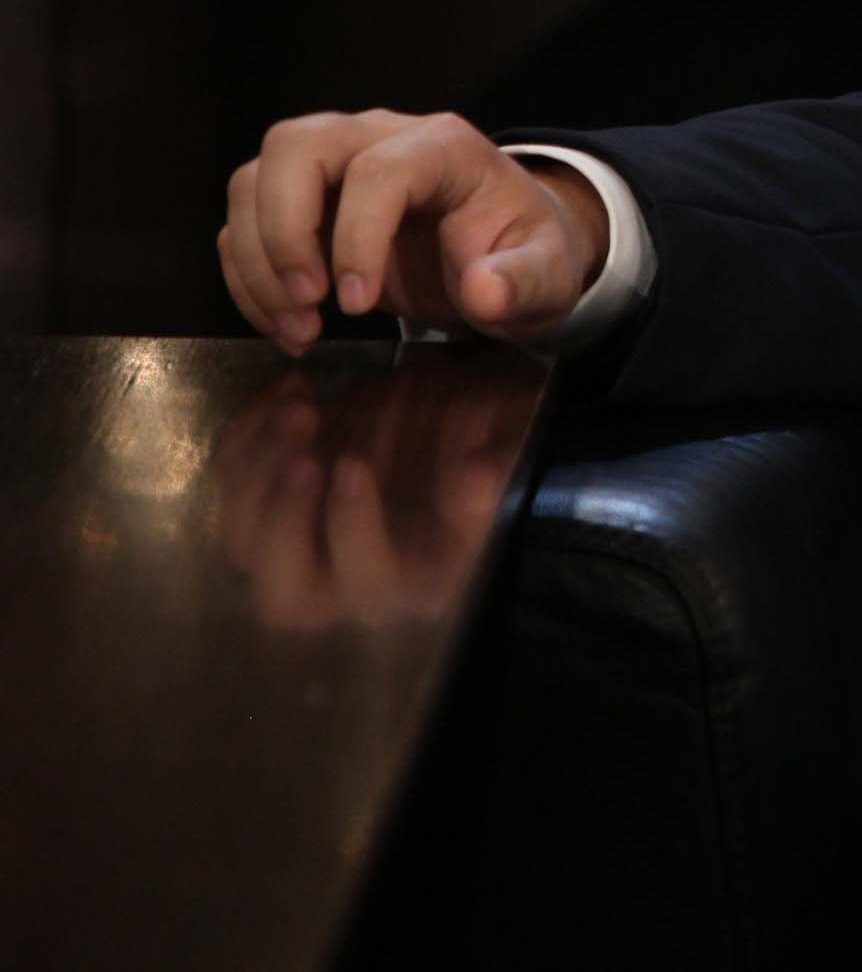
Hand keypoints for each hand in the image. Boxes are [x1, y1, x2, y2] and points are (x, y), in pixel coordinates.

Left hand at [210, 356, 528, 630]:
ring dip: (260, 464)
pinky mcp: (275, 499)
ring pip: (244, 536)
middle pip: (281, 587)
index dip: (350, 529)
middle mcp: (348, 580)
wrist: (467, 416)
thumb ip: (502, 469)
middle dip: (282, 511)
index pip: (364, 583)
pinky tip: (294, 387)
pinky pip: (235, 481)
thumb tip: (474, 484)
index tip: (354, 463)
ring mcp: (304, 542)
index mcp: (414, 580)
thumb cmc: (498, 437)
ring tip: (301, 403)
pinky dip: (249, 432)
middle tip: (306, 434)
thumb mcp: (514, 447)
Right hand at [219, 109, 608, 355]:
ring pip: (255, 181)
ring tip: (298, 327)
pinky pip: (244, 224)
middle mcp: (380, 138)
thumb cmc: (522, 253)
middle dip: (283, 230)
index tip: (358, 305)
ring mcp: (334, 164)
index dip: (358, 236)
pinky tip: (286, 322)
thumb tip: (484, 292)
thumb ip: (523, 280)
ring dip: (257, 261)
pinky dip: (248, 277)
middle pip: (295, 147)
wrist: (505, 256)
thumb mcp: (547, 274)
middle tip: (309, 301)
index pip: (380, 170)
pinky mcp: (302, 202)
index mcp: (445, 147)